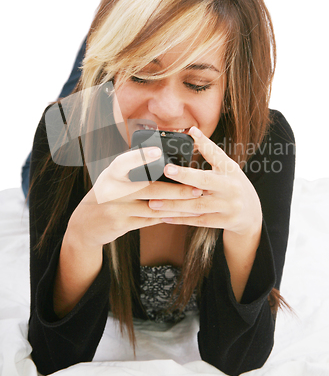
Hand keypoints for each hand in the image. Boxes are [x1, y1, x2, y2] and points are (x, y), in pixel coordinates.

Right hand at [67, 145, 202, 248]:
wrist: (85, 224)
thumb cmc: (108, 193)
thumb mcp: (113, 178)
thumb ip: (133, 169)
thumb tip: (166, 160)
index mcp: (112, 173)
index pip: (125, 162)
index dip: (141, 156)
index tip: (158, 151)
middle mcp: (113, 190)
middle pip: (149, 189)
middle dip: (176, 189)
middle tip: (197, 187)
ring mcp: (117, 208)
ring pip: (154, 207)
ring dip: (178, 206)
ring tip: (197, 203)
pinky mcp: (121, 224)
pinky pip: (150, 220)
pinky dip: (168, 216)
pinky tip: (184, 214)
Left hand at [148, 126, 261, 236]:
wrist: (251, 215)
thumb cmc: (233, 186)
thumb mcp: (227, 168)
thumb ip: (210, 153)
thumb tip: (191, 131)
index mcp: (231, 170)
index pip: (217, 154)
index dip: (204, 143)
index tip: (191, 132)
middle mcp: (231, 187)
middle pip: (205, 180)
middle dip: (185, 175)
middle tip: (165, 169)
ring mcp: (228, 206)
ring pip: (197, 205)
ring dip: (174, 204)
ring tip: (153, 202)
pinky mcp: (223, 221)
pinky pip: (198, 221)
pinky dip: (180, 219)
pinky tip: (164, 217)